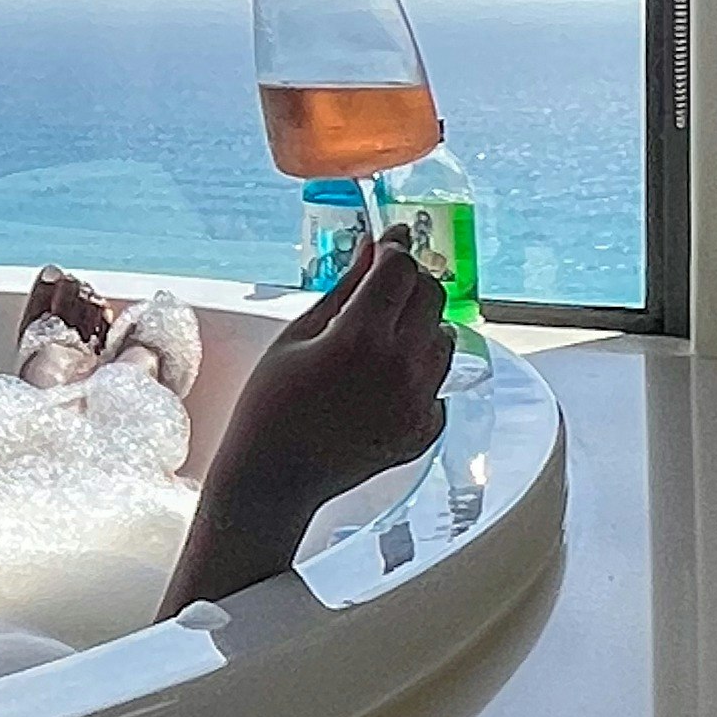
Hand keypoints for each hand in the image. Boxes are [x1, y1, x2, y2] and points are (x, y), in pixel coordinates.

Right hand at [163, 238, 450, 613]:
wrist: (276, 476)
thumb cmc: (272, 401)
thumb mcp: (297, 334)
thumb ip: (344, 287)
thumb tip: (372, 247)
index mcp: (361, 337)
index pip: (401, 269)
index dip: (395, 248)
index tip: (391, 240)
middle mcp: (400, 367)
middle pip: (431, 297)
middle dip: (410, 281)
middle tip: (384, 284)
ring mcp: (418, 402)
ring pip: (444, 337)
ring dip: (420, 325)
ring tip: (382, 336)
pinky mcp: (426, 429)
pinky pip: (439, 382)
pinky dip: (420, 370)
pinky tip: (384, 378)